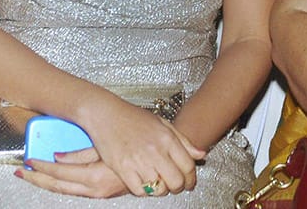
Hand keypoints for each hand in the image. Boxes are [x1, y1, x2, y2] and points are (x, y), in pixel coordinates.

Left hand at [19, 148, 127, 198]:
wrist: (155, 169)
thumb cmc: (135, 153)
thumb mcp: (107, 148)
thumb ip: (81, 153)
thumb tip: (58, 156)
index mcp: (95, 176)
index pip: (59, 171)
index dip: (42, 166)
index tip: (30, 160)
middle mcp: (94, 189)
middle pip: (57, 186)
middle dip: (36, 179)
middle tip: (22, 172)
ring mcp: (98, 194)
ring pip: (64, 190)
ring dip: (46, 183)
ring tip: (32, 175)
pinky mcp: (101, 193)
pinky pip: (74, 190)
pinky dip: (60, 184)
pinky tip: (55, 178)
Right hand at [80, 101, 205, 197]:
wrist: (106, 114)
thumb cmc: (133, 117)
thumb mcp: (163, 123)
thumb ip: (183, 140)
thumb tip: (201, 154)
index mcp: (167, 138)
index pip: (188, 166)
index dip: (191, 178)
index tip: (189, 183)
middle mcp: (155, 150)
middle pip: (176, 180)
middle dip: (178, 187)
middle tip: (175, 187)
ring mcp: (139, 160)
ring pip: (158, 188)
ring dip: (161, 190)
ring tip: (160, 185)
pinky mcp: (122, 168)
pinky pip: (139, 190)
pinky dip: (144, 191)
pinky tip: (144, 184)